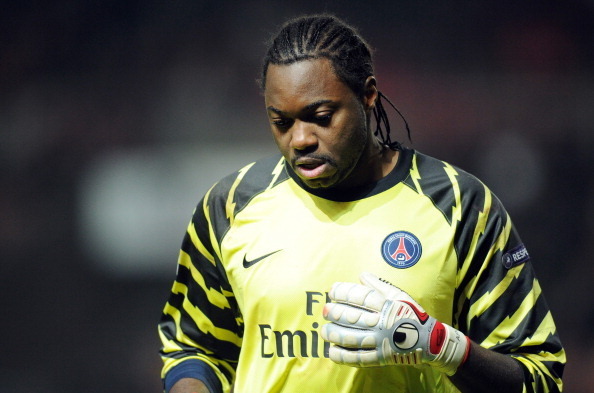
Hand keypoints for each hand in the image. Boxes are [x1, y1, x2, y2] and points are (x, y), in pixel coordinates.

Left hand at [320, 272, 469, 374]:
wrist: (430, 340)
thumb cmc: (412, 314)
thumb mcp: (399, 295)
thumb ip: (378, 285)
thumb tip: (361, 275)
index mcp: (387, 305)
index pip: (361, 296)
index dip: (344, 292)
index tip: (333, 290)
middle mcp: (383, 323)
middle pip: (354, 317)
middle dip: (336, 313)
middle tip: (325, 310)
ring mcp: (382, 341)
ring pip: (353, 338)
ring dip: (335, 334)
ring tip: (324, 331)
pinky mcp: (381, 358)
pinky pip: (359, 358)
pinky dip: (343, 356)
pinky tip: (331, 351)